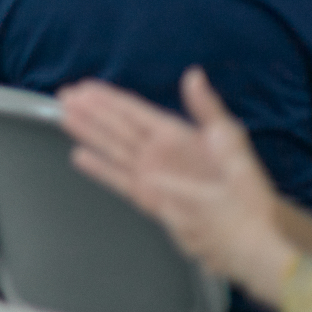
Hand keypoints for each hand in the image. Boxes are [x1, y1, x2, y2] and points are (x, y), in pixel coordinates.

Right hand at [59, 68, 295, 303]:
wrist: (246, 234)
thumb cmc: (245, 188)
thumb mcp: (229, 139)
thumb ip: (207, 107)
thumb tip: (193, 76)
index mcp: (179, 135)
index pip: (135, 111)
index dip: (109, 98)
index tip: (86, 87)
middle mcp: (161, 153)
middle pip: (117, 126)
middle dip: (91, 111)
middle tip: (66, 96)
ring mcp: (152, 175)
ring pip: (111, 148)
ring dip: (88, 132)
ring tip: (64, 116)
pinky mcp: (148, 198)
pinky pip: (116, 179)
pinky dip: (98, 168)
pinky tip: (79, 156)